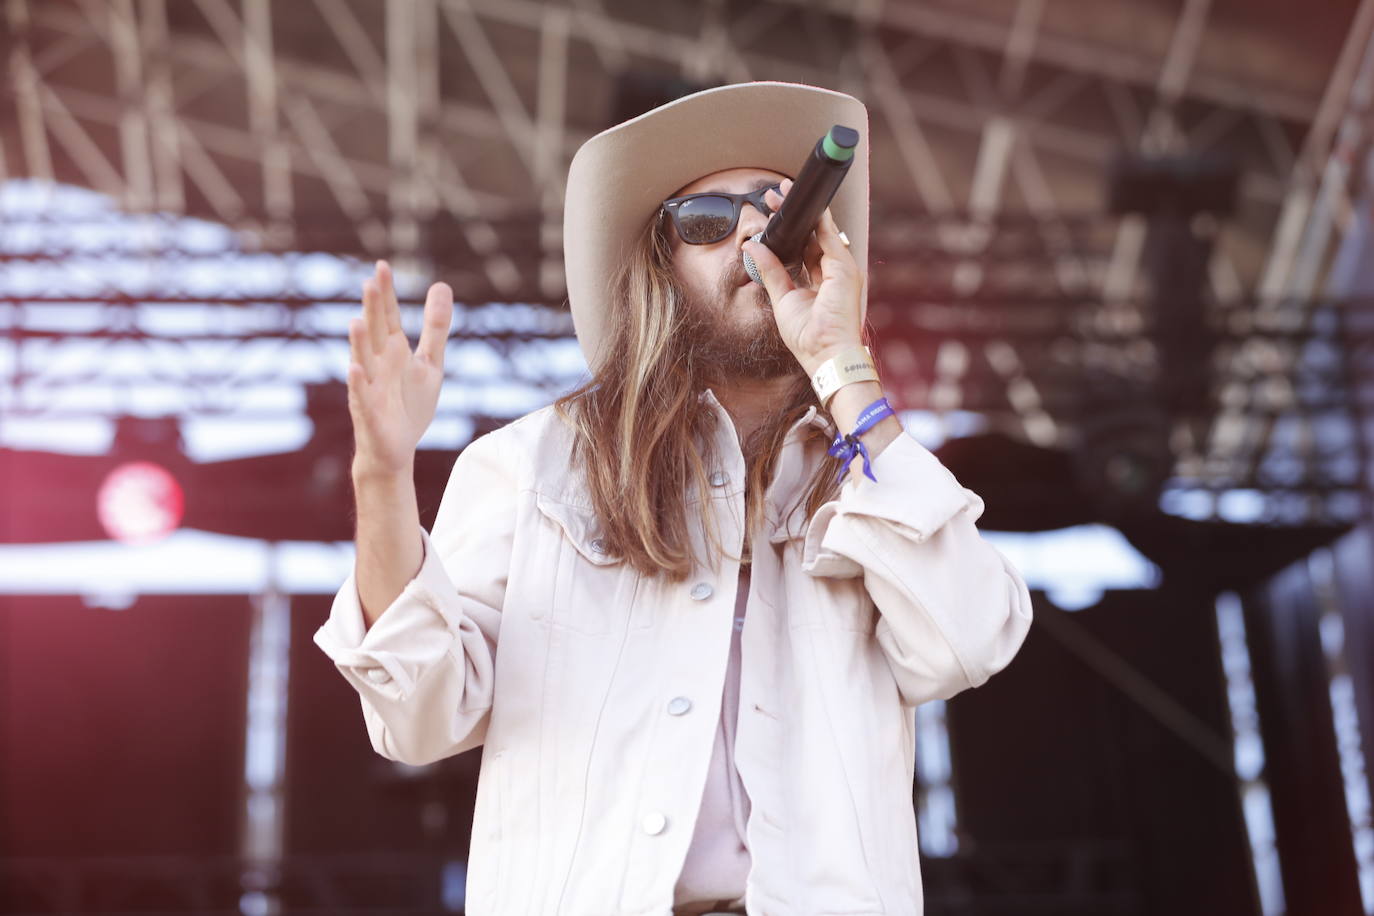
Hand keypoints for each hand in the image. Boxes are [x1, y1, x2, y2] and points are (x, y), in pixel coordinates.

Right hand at [346, 260, 452, 476]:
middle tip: (371, 282)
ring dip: (359, 343)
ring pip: (363, 361)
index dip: (386, 294)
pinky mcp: (369, 413)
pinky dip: (358, 383)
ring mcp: (369, 387)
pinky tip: (356, 368)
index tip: (383, 266)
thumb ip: (435, 327)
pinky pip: (362, 396)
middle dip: (373, 310)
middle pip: (375, 332)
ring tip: (357, 321)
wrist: (397, 450)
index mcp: (392, 350)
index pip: (387, 316)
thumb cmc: (410, 404)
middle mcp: (377, 364)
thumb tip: (441, 285)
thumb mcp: (430, 363)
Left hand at [745, 178, 866, 374]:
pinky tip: (804, 204)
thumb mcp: (782, 298)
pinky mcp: (844, 268)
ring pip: (820, 230)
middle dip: (795, 215)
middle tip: (775, 196)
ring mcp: (842, 269)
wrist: (825, 355)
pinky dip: (817, 217)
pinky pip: (829, 234)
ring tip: (781, 193)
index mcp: (821, 282)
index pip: (805, 248)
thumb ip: (771, 271)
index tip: (773, 215)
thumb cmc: (808, 337)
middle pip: (812, 235)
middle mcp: (834, 273)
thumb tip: (752, 247)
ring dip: (802, 211)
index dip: (791, 231)